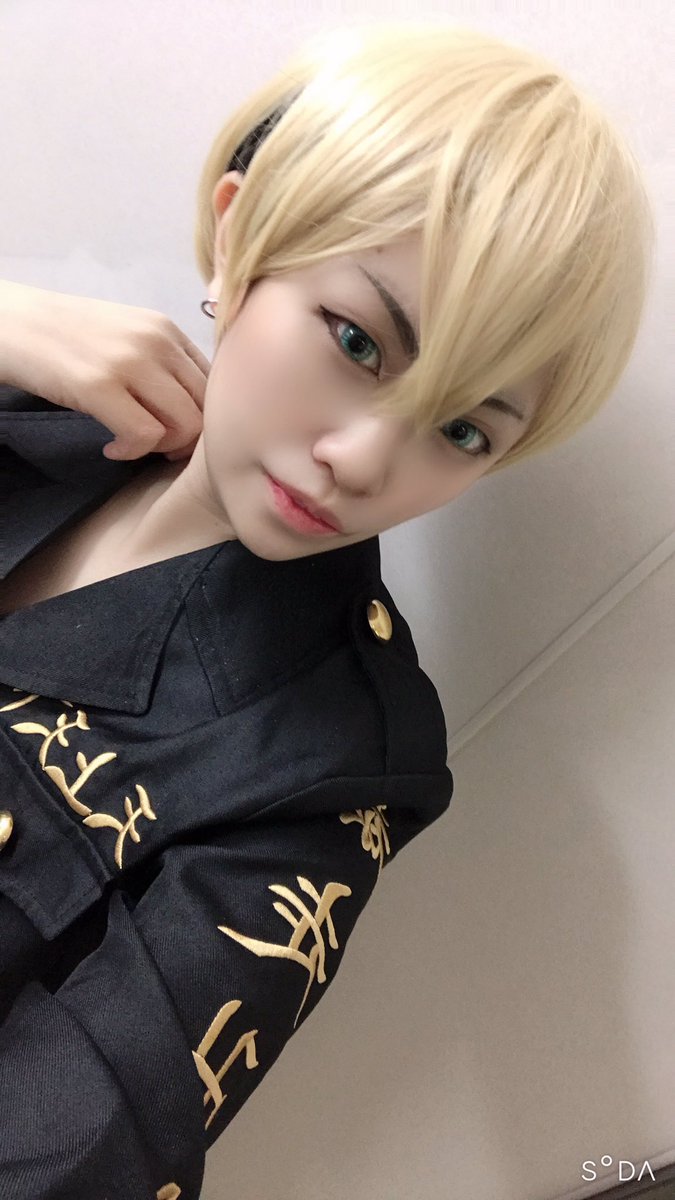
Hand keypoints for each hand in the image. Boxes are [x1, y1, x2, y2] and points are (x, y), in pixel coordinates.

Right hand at [1, 281, 210, 460]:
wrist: (9, 323)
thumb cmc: (66, 337)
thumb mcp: (125, 335)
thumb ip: (162, 362)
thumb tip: (195, 406)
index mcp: (167, 329)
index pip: (215, 385)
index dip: (204, 418)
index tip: (174, 431)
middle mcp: (157, 341)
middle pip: (209, 408)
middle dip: (189, 440)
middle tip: (157, 448)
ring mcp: (130, 362)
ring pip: (187, 425)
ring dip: (164, 449)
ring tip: (133, 446)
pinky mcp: (99, 386)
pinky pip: (145, 436)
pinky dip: (133, 453)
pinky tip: (112, 449)